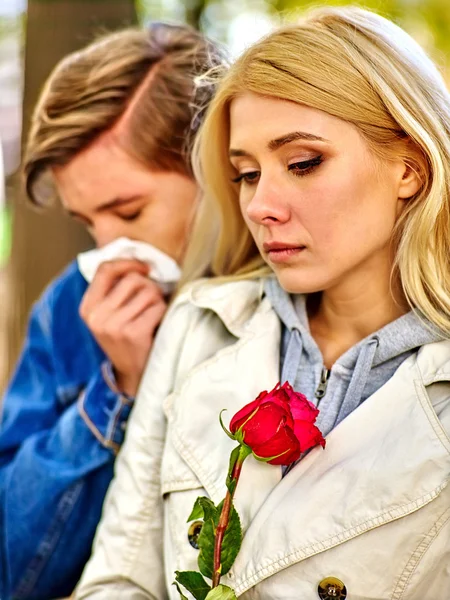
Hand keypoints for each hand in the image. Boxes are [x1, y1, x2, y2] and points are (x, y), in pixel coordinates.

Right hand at [79, 259, 166, 395]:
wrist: (133, 374)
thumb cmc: (126, 339)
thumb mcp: (109, 315)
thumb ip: (115, 290)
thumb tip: (138, 262)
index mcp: (88, 308)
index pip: (104, 270)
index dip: (127, 263)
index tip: (143, 268)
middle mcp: (97, 316)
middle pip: (132, 279)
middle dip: (149, 286)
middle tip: (153, 301)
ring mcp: (114, 326)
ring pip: (148, 292)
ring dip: (158, 300)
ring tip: (154, 314)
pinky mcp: (133, 333)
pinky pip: (157, 308)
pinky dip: (163, 312)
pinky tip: (157, 324)